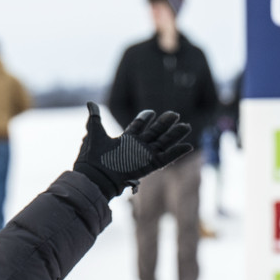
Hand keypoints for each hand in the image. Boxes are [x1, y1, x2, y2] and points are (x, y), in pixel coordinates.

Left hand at [73, 102, 192, 198]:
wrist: (94, 176)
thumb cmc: (92, 158)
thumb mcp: (95, 133)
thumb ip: (95, 118)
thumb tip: (91, 103)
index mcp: (125, 141)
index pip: (138, 127)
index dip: (145, 119)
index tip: (151, 112)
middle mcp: (137, 148)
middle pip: (155, 133)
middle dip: (165, 124)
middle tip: (175, 114)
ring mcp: (144, 156)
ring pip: (164, 143)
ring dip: (175, 135)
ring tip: (186, 125)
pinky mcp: (149, 165)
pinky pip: (166, 158)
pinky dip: (177, 152)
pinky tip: (188, 146)